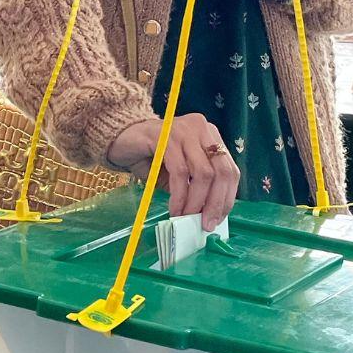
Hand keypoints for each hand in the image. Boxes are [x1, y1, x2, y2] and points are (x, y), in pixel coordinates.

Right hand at [106, 113, 239, 230]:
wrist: (122, 140)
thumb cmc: (153, 158)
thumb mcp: (180, 174)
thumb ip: (196, 188)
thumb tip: (209, 215)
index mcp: (210, 136)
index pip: (230, 170)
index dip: (227, 197)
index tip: (218, 218)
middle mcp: (201, 129)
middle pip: (221, 171)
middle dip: (215, 202)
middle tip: (206, 224)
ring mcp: (184, 130)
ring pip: (203, 173)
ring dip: (196, 202)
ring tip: (186, 218)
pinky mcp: (165, 136)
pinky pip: (180, 173)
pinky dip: (180, 196)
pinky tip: (175, 209)